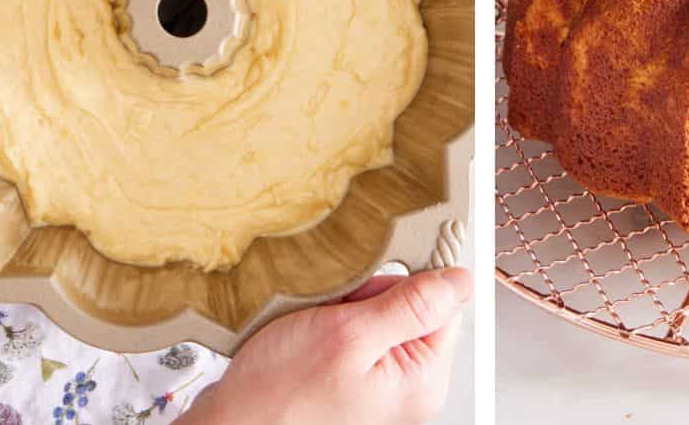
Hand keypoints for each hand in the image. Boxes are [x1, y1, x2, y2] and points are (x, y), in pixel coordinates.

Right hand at [177, 267, 471, 424]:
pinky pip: (356, 329)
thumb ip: (410, 306)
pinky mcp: (352, 378)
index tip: (378, 277)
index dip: (412, 281)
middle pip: (411, 307)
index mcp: (420, 380)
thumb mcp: (350, 335)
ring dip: (347, 305)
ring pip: (379, 312)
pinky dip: (334, 319)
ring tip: (318, 324)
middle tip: (337, 311)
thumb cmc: (280, 397)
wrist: (230, 424)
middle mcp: (406, 387)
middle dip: (371, 294)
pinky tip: (312, 332)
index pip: (444, 306)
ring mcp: (379, 384)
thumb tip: (459, 281)